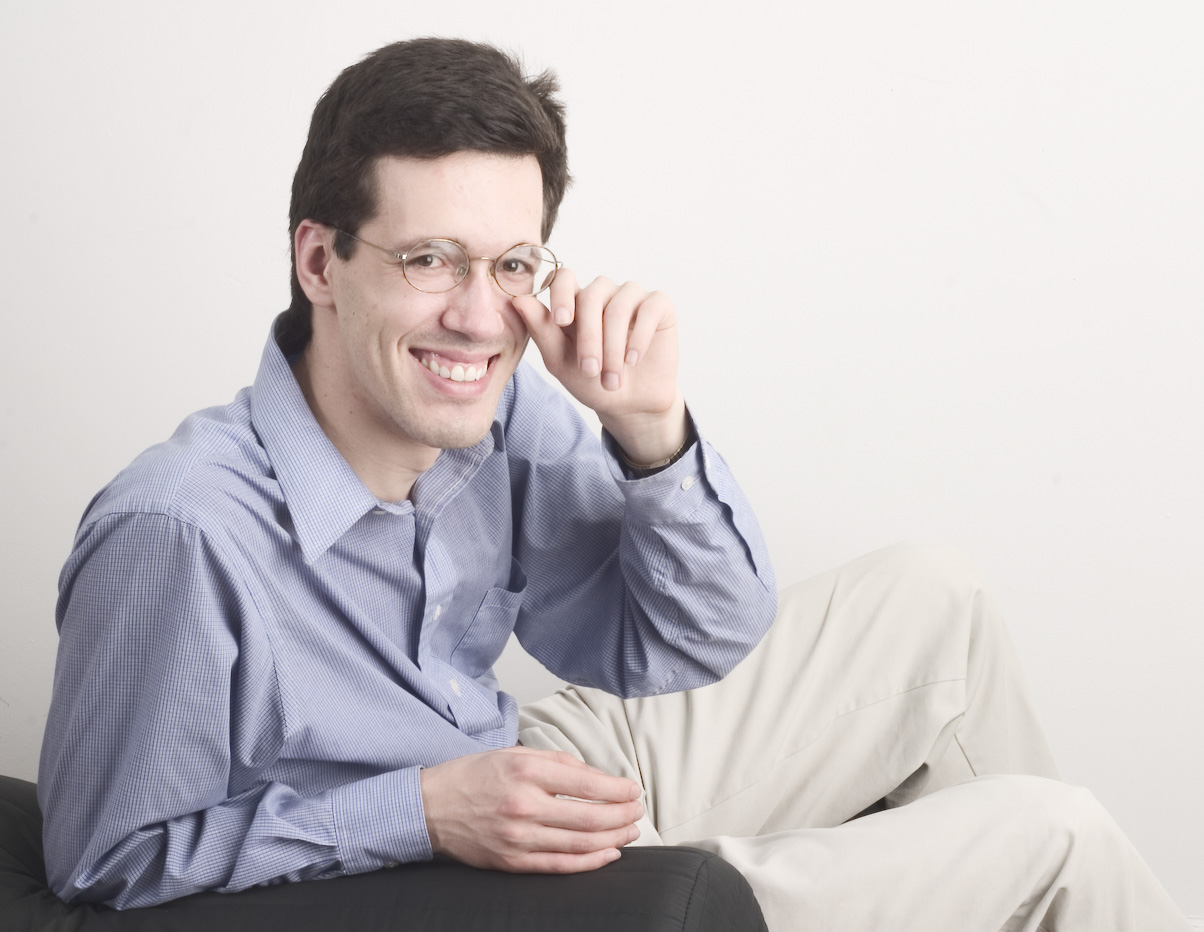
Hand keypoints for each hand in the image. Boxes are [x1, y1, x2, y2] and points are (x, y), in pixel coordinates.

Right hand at [419, 747, 643, 872]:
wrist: (432, 807)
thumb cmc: (473, 776)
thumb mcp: (514, 752)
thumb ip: (557, 762)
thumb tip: (596, 776)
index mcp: (526, 770)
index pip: (587, 783)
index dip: (618, 789)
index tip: (633, 790)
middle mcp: (524, 804)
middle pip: (590, 817)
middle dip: (623, 816)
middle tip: (638, 812)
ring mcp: (518, 837)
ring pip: (580, 844)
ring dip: (613, 839)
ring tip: (630, 832)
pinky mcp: (512, 861)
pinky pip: (560, 865)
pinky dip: (590, 862)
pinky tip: (608, 854)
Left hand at [512, 271, 686, 464]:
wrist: (629, 405)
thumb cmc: (592, 382)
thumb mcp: (561, 362)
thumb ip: (542, 331)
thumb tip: (518, 300)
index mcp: (575, 301)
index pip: (564, 278)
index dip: (562, 294)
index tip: (562, 322)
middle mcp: (603, 293)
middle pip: (592, 296)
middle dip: (590, 336)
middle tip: (590, 370)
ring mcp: (632, 296)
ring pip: (620, 305)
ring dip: (614, 346)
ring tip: (612, 378)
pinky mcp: (659, 306)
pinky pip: (649, 308)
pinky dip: (639, 337)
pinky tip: (633, 360)